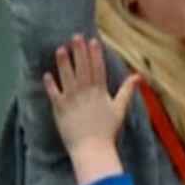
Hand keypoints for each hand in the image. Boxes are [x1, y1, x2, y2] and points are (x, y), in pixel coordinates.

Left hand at [42, 35, 137, 180]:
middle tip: (75, 36)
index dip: (94, 53)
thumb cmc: (107, 130)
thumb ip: (127, 90)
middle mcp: (85, 92)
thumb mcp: (120, 108)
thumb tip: (138, 76)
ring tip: (60, 49)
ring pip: (66, 76)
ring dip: (63, 62)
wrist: (92, 148)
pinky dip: (50, 84)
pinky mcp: (60, 108)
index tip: (92, 40)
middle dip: (79, 51)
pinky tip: (47, 74)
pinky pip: (53, 93)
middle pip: (82, 67)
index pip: (97, 67)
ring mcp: (71, 99)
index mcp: (99, 91)